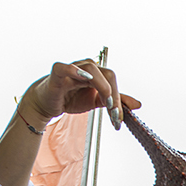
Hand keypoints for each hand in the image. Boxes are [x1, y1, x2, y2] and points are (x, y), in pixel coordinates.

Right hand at [22, 59, 141, 127]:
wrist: (48, 103)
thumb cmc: (71, 98)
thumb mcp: (97, 102)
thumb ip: (116, 101)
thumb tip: (138, 105)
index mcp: (97, 74)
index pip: (113, 81)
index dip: (119, 99)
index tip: (118, 119)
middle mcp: (87, 68)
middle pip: (107, 74)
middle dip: (113, 95)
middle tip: (114, 114)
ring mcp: (72, 69)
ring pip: (91, 68)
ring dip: (101, 85)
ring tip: (105, 102)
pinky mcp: (57, 73)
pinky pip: (65, 67)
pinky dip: (74, 70)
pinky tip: (83, 77)